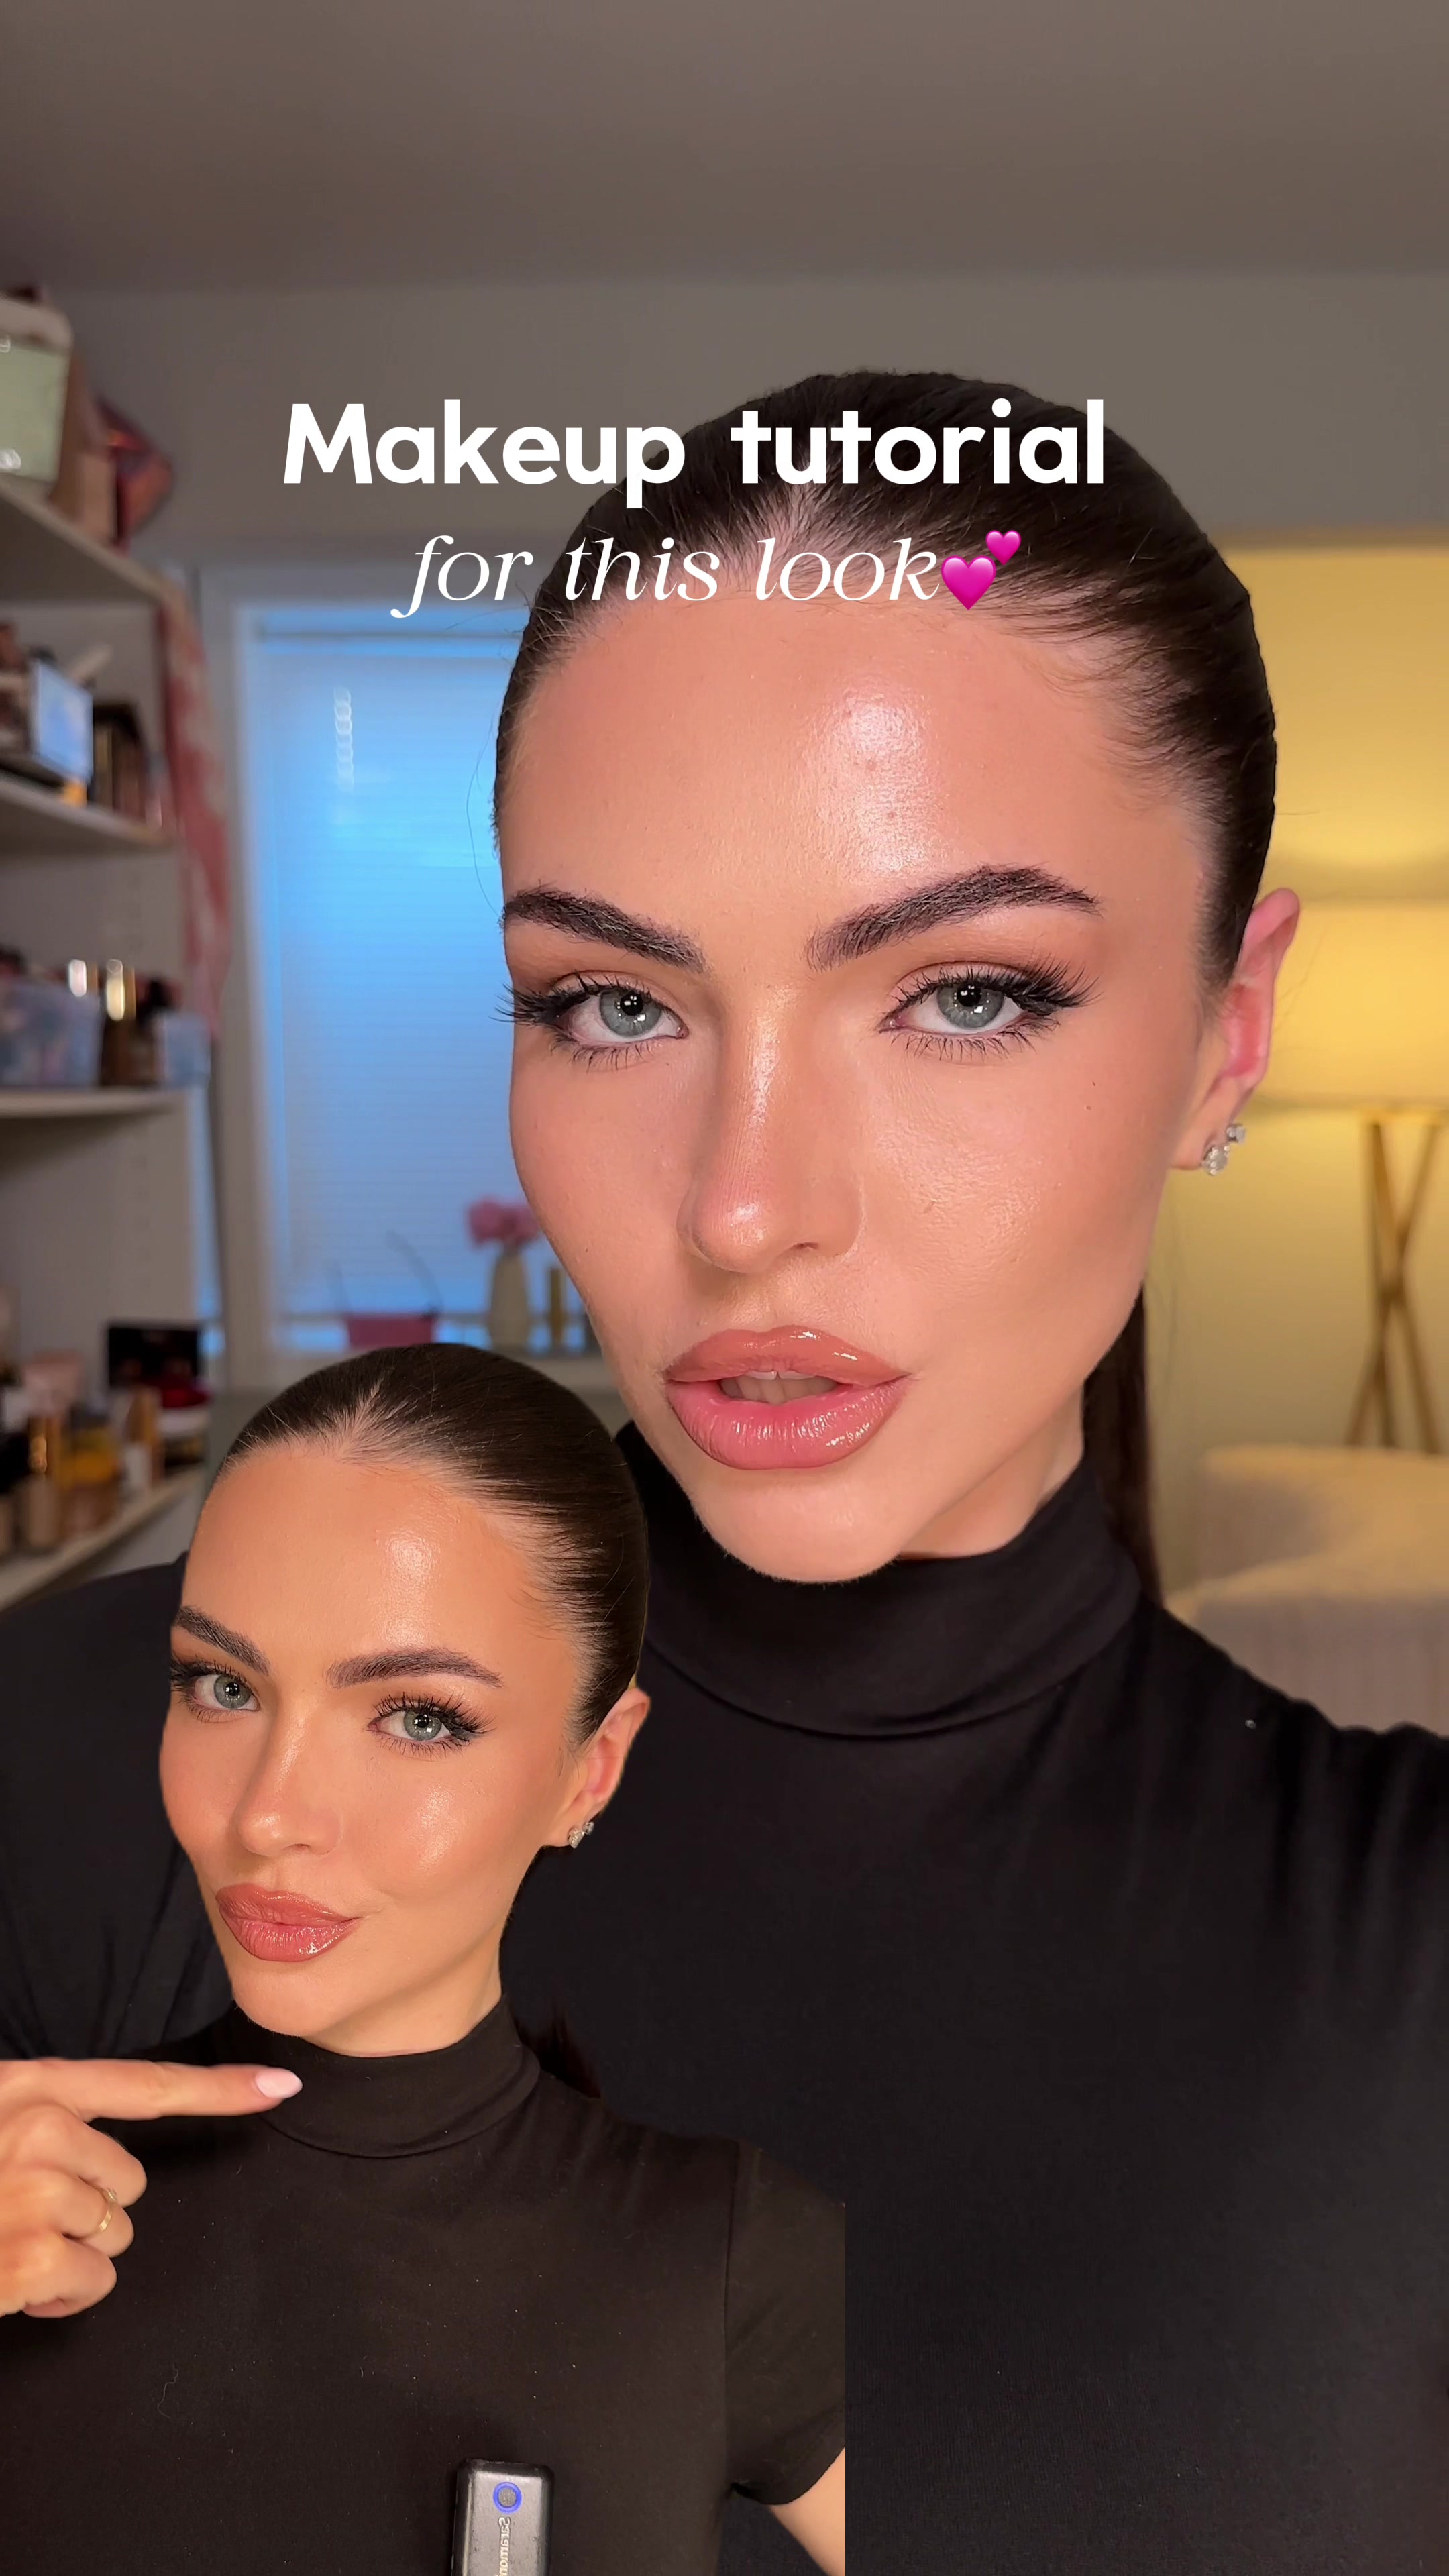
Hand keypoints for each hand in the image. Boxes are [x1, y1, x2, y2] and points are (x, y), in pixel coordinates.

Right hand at [0, 2056, 299, 2320]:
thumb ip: (48, 2123)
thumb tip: (104, 2162)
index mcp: (32, 2087)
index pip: (146, 2085)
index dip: (221, 2088)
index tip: (282, 2085)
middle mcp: (41, 2130)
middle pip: (131, 2180)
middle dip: (89, 2209)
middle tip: (22, 2215)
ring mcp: (39, 2193)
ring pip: (118, 2234)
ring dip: (71, 2254)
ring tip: (11, 2243)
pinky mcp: (34, 2258)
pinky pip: (95, 2282)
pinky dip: (61, 2296)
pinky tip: (16, 2282)